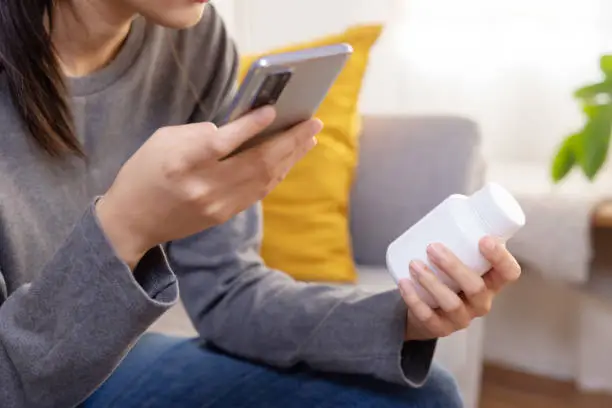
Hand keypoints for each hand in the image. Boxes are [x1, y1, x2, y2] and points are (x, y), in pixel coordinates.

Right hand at [96, 106, 321, 267]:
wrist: (133, 221)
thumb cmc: (145, 171)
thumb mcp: (162, 140)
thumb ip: (200, 132)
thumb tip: (240, 127)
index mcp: (182, 163)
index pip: (224, 142)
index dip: (252, 126)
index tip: (274, 111)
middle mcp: (203, 186)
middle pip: (257, 163)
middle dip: (290, 141)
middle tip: (313, 122)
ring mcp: (217, 205)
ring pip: (264, 179)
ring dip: (291, 157)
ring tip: (309, 138)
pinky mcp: (224, 215)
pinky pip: (259, 192)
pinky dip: (277, 173)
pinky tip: (289, 158)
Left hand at [400, 236, 520, 340]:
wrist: (426, 308)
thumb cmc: (446, 275)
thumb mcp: (460, 257)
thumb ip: (460, 235)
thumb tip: (453, 200)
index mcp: (492, 283)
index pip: (509, 273)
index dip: (500, 258)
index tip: (483, 239)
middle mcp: (481, 303)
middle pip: (476, 288)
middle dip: (454, 266)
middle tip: (432, 247)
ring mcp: (461, 318)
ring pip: (451, 303)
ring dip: (430, 282)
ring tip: (414, 263)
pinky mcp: (439, 328)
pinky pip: (427, 317)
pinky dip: (413, 299)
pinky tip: (403, 283)